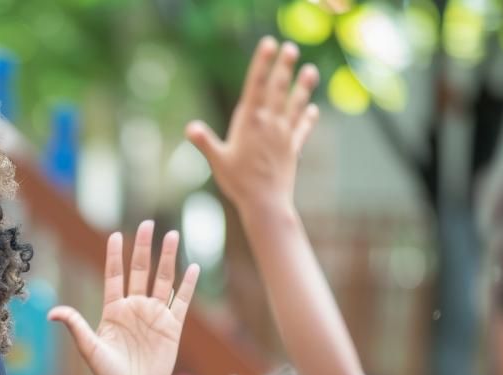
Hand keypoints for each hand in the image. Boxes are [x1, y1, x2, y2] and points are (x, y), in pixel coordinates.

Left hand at [48, 222, 198, 374]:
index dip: (115, 255)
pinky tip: (193, 267)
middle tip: (148, 223)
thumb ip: (76, 326)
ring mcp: (154, 315)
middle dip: (143, 247)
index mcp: (113, 310)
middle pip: (140, 270)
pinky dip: (188, 285)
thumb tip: (52, 313)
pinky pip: (181, 301)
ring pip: (163, 280)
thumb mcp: (90, 349)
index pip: (115, 275)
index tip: (116, 234)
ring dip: (168, 258)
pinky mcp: (172, 327)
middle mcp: (135, 308)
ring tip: (172, 235)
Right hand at [186, 38, 319, 212]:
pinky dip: (308, 118)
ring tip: (312, 70)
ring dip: (303, 87)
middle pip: (278, 89)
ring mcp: (284, 135)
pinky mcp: (292, 148)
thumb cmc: (238, 183)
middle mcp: (269, 124)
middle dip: (284, 67)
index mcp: (250, 122)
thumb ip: (205, 142)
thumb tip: (189, 127)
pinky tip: (313, 110)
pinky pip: (302, 129)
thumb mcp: (218, 161)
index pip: (256, 85)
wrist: (266, 203)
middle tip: (290, 47)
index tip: (268, 43)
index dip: (262, 63)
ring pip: (295, 105)